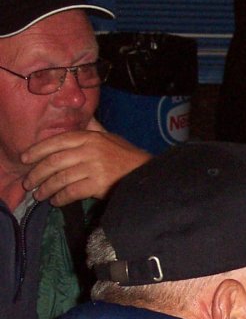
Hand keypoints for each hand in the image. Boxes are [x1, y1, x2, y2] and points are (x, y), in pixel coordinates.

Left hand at [21, 119, 150, 205]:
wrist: (148, 174)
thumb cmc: (128, 157)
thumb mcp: (111, 137)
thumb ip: (94, 129)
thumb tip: (84, 118)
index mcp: (90, 137)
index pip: (56, 141)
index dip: (37, 150)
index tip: (25, 159)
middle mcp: (90, 150)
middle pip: (54, 161)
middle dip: (37, 173)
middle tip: (28, 183)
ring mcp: (94, 167)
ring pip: (60, 178)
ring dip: (46, 188)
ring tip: (40, 195)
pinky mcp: (99, 184)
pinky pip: (72, 192)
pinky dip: (61, 198)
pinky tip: (56, 201)